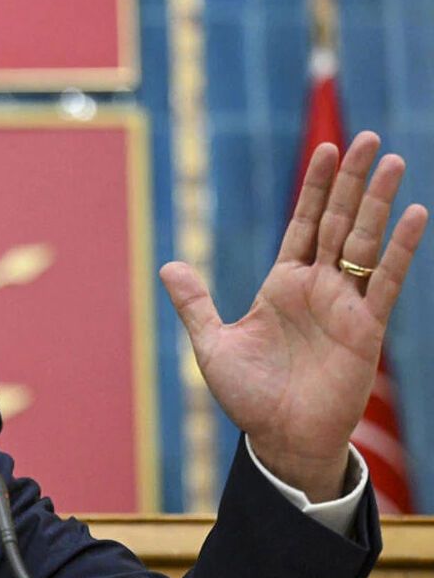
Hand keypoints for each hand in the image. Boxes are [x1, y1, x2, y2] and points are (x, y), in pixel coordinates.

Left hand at [160, 132, 427, 501]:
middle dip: (352, 181)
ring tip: (393, 160)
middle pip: (339, 221)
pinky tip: (416, 216)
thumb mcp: (212, 343)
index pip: (304, 224)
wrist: (279, 438)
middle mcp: (318, 287)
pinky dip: (400, 250)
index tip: (326, 149)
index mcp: (284, 284)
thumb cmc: (249, 396)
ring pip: (365, 242)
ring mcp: (345, 305)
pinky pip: (386, 282)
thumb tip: (168, 265)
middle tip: (367, 138)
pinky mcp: (366, 329)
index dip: (315, 188)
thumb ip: (195, 303)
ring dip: (379, 202)